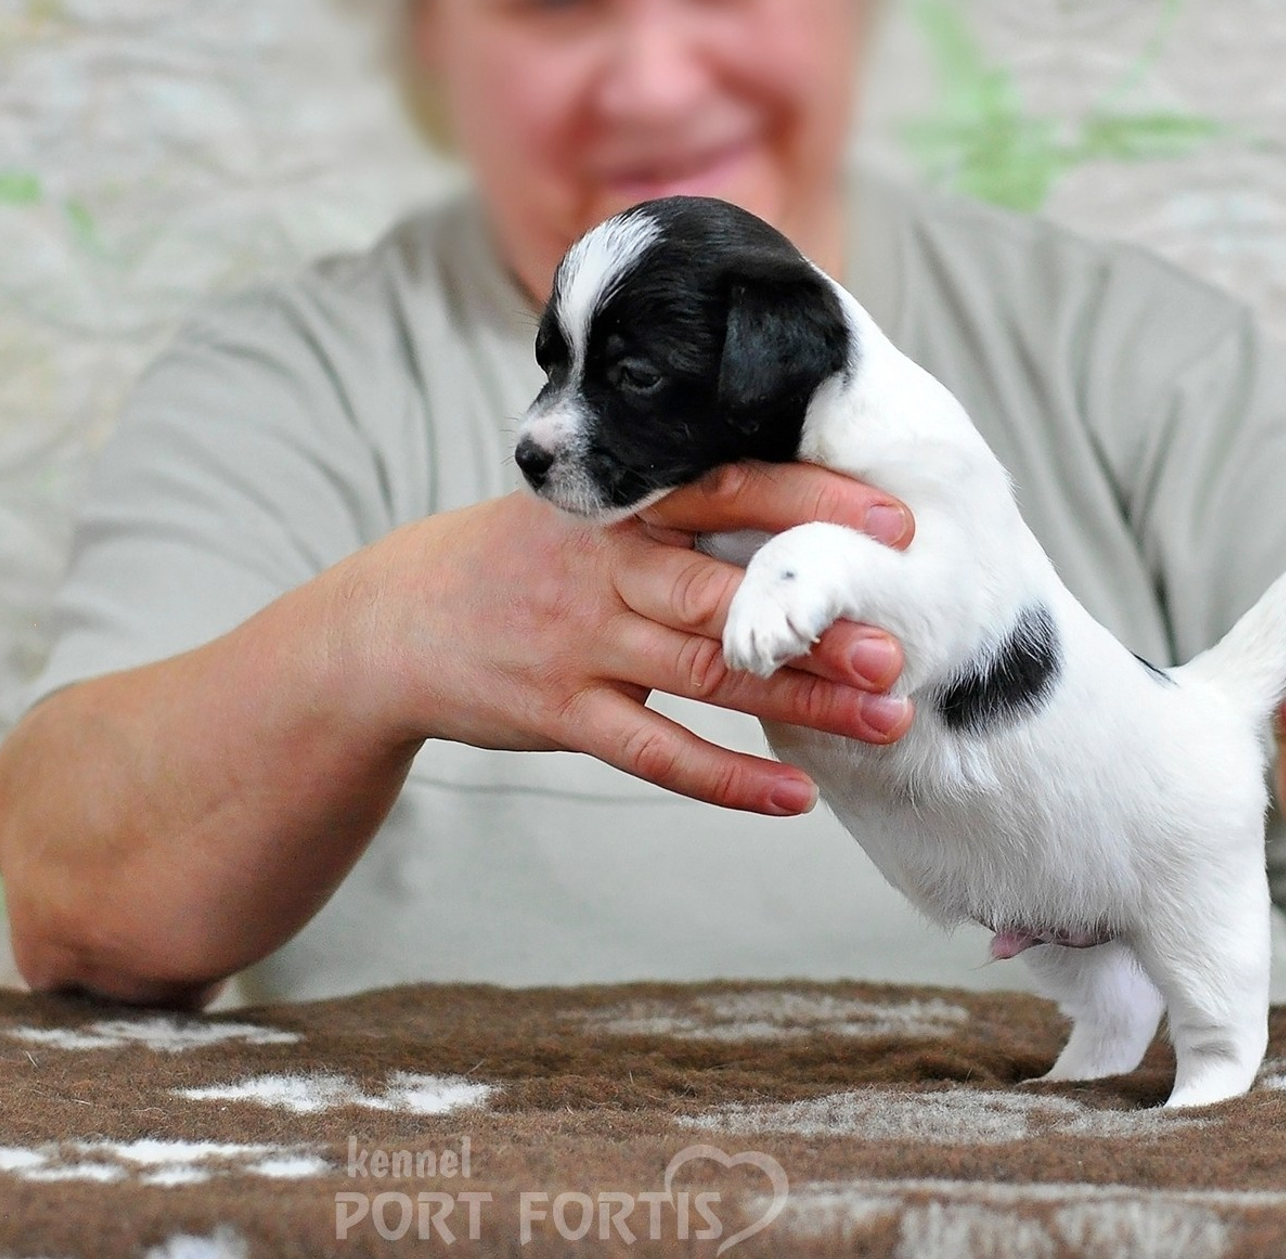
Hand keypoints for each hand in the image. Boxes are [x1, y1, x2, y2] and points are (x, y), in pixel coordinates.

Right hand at [340, 463, 915, 816]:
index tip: (894, 525)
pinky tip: (796, 797)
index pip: (724, 488)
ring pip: (706, 673)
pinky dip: (727, 779)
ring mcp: (578, 643)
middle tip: (898, 640)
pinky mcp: (558, 712)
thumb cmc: (515, 562)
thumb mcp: (577, 511)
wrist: (387, 625)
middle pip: (724, 590)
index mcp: (617, 506)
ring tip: (885, 717)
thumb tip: (795, 500)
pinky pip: (654, 752)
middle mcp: (601, 567)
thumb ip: (667, 505)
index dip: (810, 502)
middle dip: (816, 617)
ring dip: (801, 698)